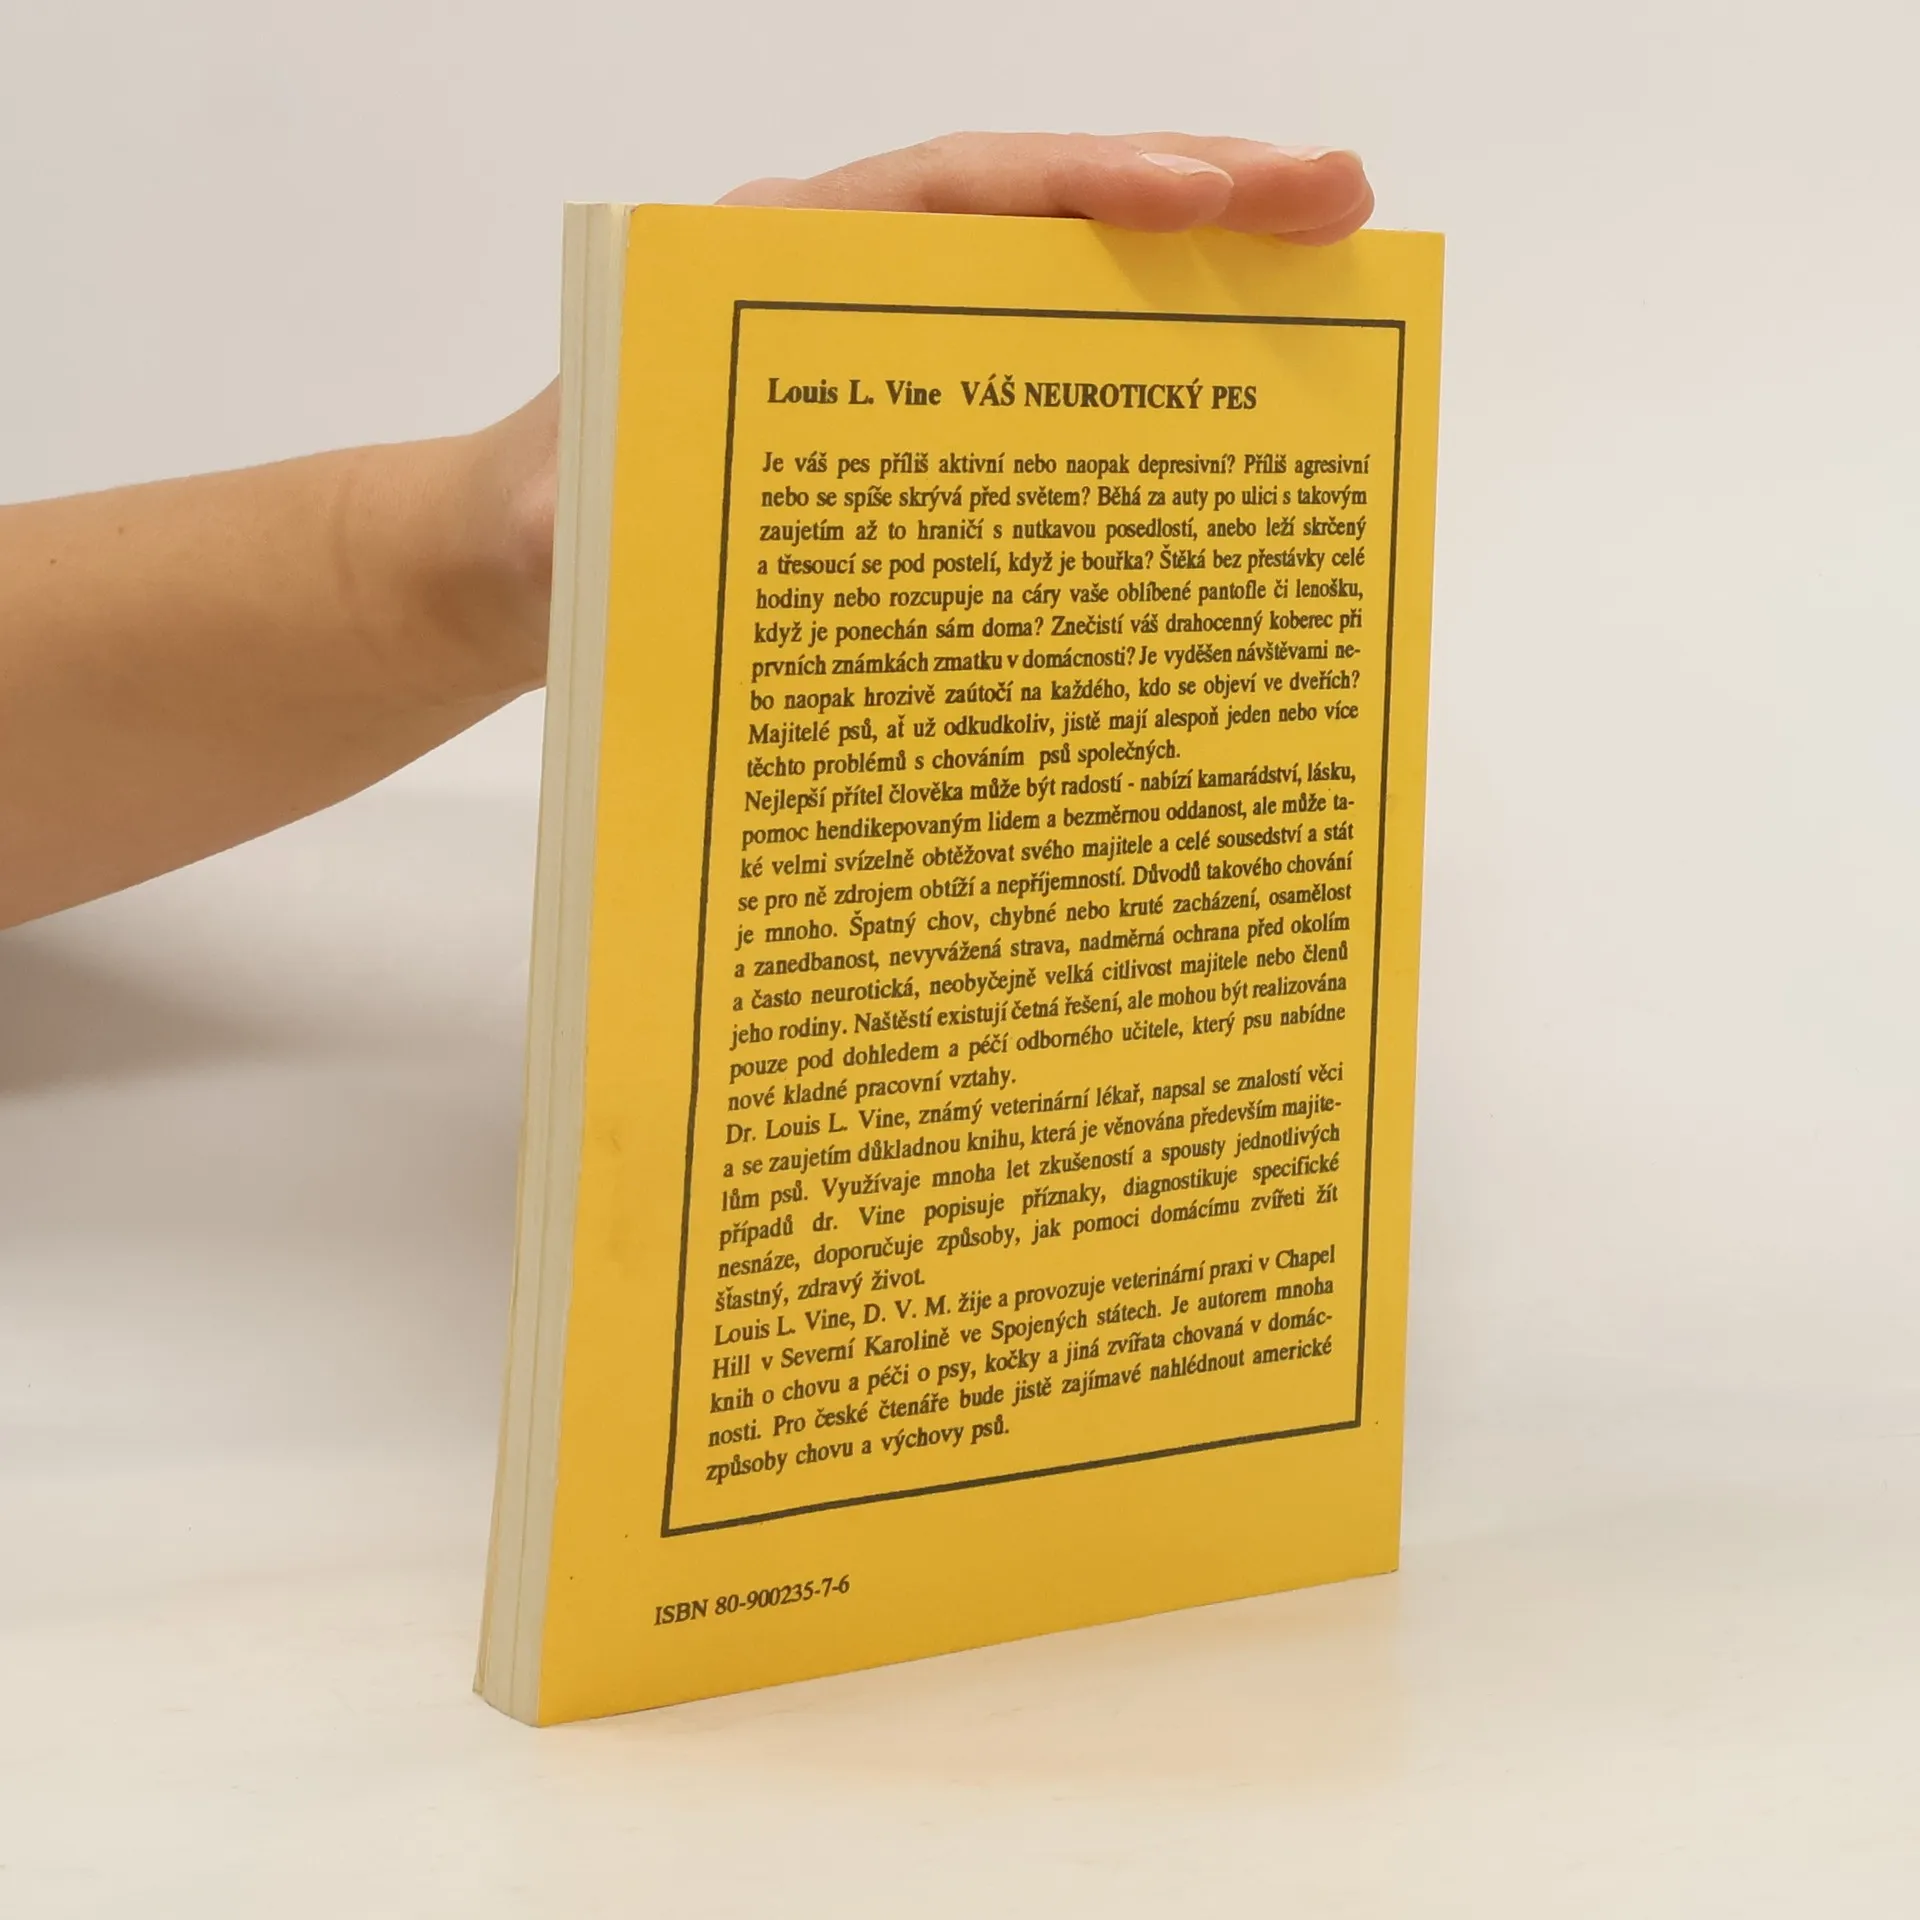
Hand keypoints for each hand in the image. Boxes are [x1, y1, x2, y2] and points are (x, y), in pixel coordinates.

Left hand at [479, 132, 1372, 667]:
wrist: (522, 575)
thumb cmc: (544, 528)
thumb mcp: (556, 521)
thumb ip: (590, 514)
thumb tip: (612, 531)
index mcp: (770, 270)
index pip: (952, 196)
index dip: (1086, 190)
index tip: (1212, 194)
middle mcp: (848, 292)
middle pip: (1039, 222)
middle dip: (1194, 204)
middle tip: (1344, 206)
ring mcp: (891, 359)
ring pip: (1056, 297)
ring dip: (1188, 288)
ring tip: (1324, 281)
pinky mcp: (913, 435)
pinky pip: (1036, 393)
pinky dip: (1127, 390)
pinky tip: (1217, 419)